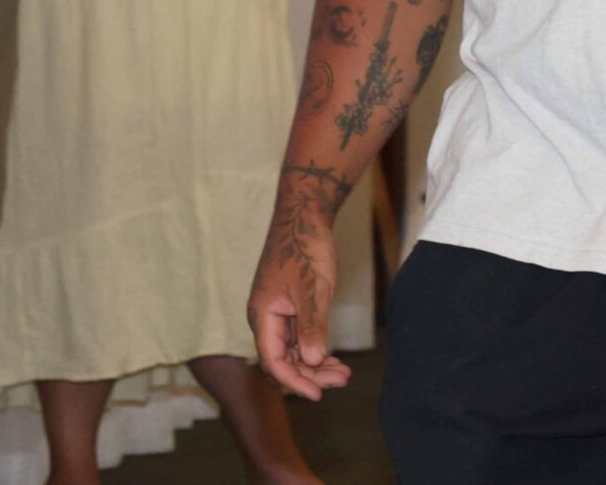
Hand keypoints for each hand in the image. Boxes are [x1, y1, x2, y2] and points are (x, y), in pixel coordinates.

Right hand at [250, 167, 354, 400]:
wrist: (305, 212)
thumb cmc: (304, 245)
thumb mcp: (312, 288)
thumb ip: (312, 325)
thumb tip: (313, 361)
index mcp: (262, 313)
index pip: (273, 360)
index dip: (294, 381)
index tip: (318, 394)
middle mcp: (266, 316)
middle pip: (283, 359)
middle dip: (310, 374)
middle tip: (340, 381)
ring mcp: (278, 311)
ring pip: (293, 350)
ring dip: (315, 364)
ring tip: (343, 374)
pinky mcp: (290, 305)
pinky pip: (300, 337)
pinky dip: (316, 348)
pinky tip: (334, 359)